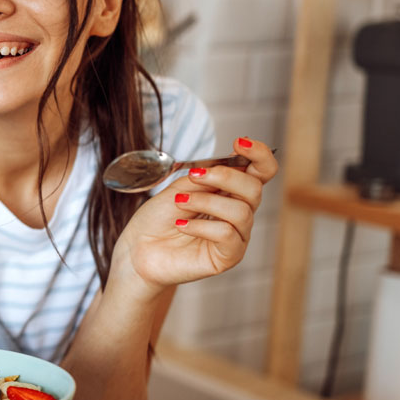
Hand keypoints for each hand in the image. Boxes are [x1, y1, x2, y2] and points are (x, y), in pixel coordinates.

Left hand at [116, 137, 278, 293]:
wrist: (139, 250)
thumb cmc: (158, 219)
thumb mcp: (180, 188)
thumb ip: (206, 176)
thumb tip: (233, 159)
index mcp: (230, 192)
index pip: (261, 172)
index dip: (258, 154)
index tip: (239, 142)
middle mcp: (238, 213)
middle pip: (254, 188)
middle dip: (224, 177)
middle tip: (194, 177)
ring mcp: (236, 236)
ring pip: (241, 211)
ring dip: (205, 202)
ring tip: (179, 202)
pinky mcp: (228, 257)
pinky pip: (227, 235)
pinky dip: (201, 226)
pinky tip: (181, 225)